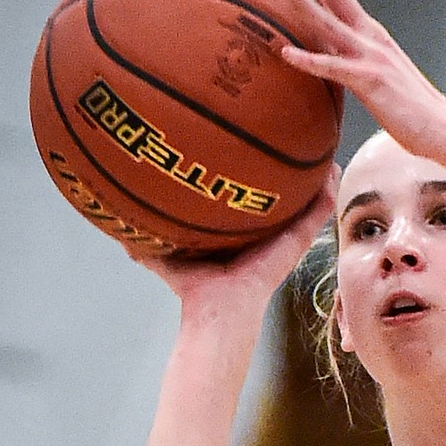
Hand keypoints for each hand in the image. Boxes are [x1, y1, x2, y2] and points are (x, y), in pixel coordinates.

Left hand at [128, 163, 339, 312]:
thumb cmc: (193, 290)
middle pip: (284, 196)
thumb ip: (144, 239)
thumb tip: (113, 224)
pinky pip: (316, 215)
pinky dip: (326, 192)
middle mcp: (266, 234)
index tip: (257, 146)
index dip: (256, 176)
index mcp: (241, 234)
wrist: (216, 311)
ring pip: (307, 201)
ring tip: (325, 144)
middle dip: (291, 169)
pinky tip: (332, 168)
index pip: (252, 200)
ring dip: (318, 175)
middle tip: (298, 135)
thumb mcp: (165, 255)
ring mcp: (284, 239)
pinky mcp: (295, 244)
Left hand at [275, 0, 445, 156]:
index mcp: (370, 35)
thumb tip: (330, 61)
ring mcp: (370, 58)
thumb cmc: (412, 111)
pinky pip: (333, 68)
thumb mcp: (379, 79)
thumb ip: (353, 64)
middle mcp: (369, 38)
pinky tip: (287, 54)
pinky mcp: (370, 82)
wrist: (444, 128)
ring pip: (328, 24)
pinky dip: (309, 61)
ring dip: (302, 1)